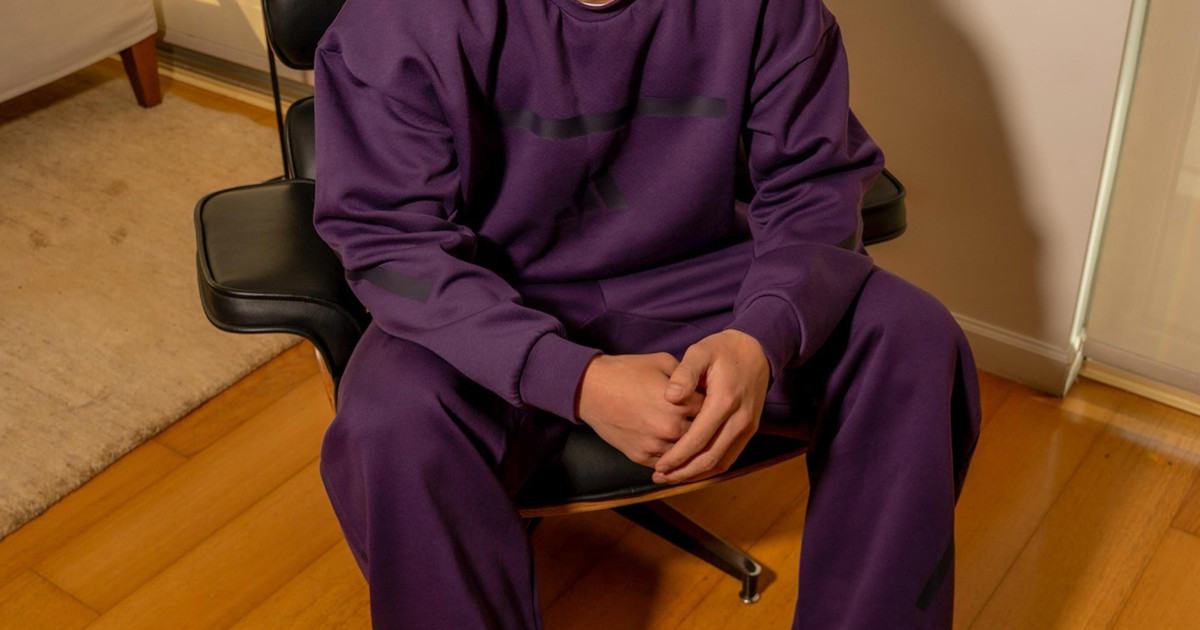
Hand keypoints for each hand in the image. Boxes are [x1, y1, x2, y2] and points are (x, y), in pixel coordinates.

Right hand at [576, 353, 704, 466]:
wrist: (590, 389)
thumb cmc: (626, 371)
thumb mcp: (662, 362)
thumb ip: (688, 376)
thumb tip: (704, 385)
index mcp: (680, 404)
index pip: (712, 411)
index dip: (714, 406)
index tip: (715, 404)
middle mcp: (670, 428)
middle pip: (702, 436)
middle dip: (706, 430)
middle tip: (709, 424)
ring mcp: (655, 446)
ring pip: (686, 455)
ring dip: (691, 448)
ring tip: (695, 439)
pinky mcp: (641, 456)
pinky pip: (666, 464)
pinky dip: (673, 459)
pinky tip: (677, 451)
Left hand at [653, 329, 768, 483]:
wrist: (757, 350)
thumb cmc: (723, 350)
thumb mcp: (700, 351)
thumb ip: (684, 373)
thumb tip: (669, 397)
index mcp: (725, 401)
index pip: (699, 439)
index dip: (678, 456)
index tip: (659, 465)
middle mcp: (740, 419)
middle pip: (711, 458)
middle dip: (684, 472)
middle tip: (660, 477)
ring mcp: (748, 427)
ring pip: (722, 462)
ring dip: (696, 474)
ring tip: (671, 477)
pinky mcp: (749, 430)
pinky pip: (729, 456)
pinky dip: (710, 467)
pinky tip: (691, 469)